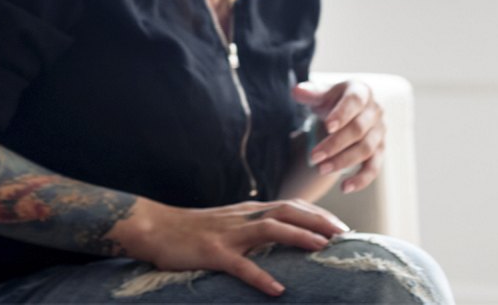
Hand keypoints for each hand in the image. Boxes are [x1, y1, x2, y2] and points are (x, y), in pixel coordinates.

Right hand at [120, 198, 349, 296]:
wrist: (153, 227)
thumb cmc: (190, 230)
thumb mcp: (226, 223)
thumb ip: (251, 227)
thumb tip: (280, 237)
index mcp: (246, 212)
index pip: (289, 207)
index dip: (317, 214)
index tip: (342, 227)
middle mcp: (241, 218)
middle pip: (286, 212)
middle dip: (317, 221)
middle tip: (344, 235)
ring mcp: (227, 234)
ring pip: (268, 230)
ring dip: (297, 237)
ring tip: (322, 248)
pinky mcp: (211, 252)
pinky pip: (239, 265)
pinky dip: (259, 276)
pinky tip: (277, 290)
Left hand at [292, 79, 385, 192]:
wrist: (344, 110)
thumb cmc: (331, 100)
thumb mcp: (320, 93)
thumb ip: (310, 93)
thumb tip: (297, 91)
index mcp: (361, 91)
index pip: (354, 102)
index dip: (342, 114)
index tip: (327, 126)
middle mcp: (375, 111)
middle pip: (358, 130)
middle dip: (335, 144)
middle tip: (314, 157)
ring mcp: (380, 132)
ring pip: (366, 150)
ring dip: (343, 161)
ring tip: (321, 170)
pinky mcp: (380, 151)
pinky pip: (374, 168)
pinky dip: (361, 179)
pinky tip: (344, 188)